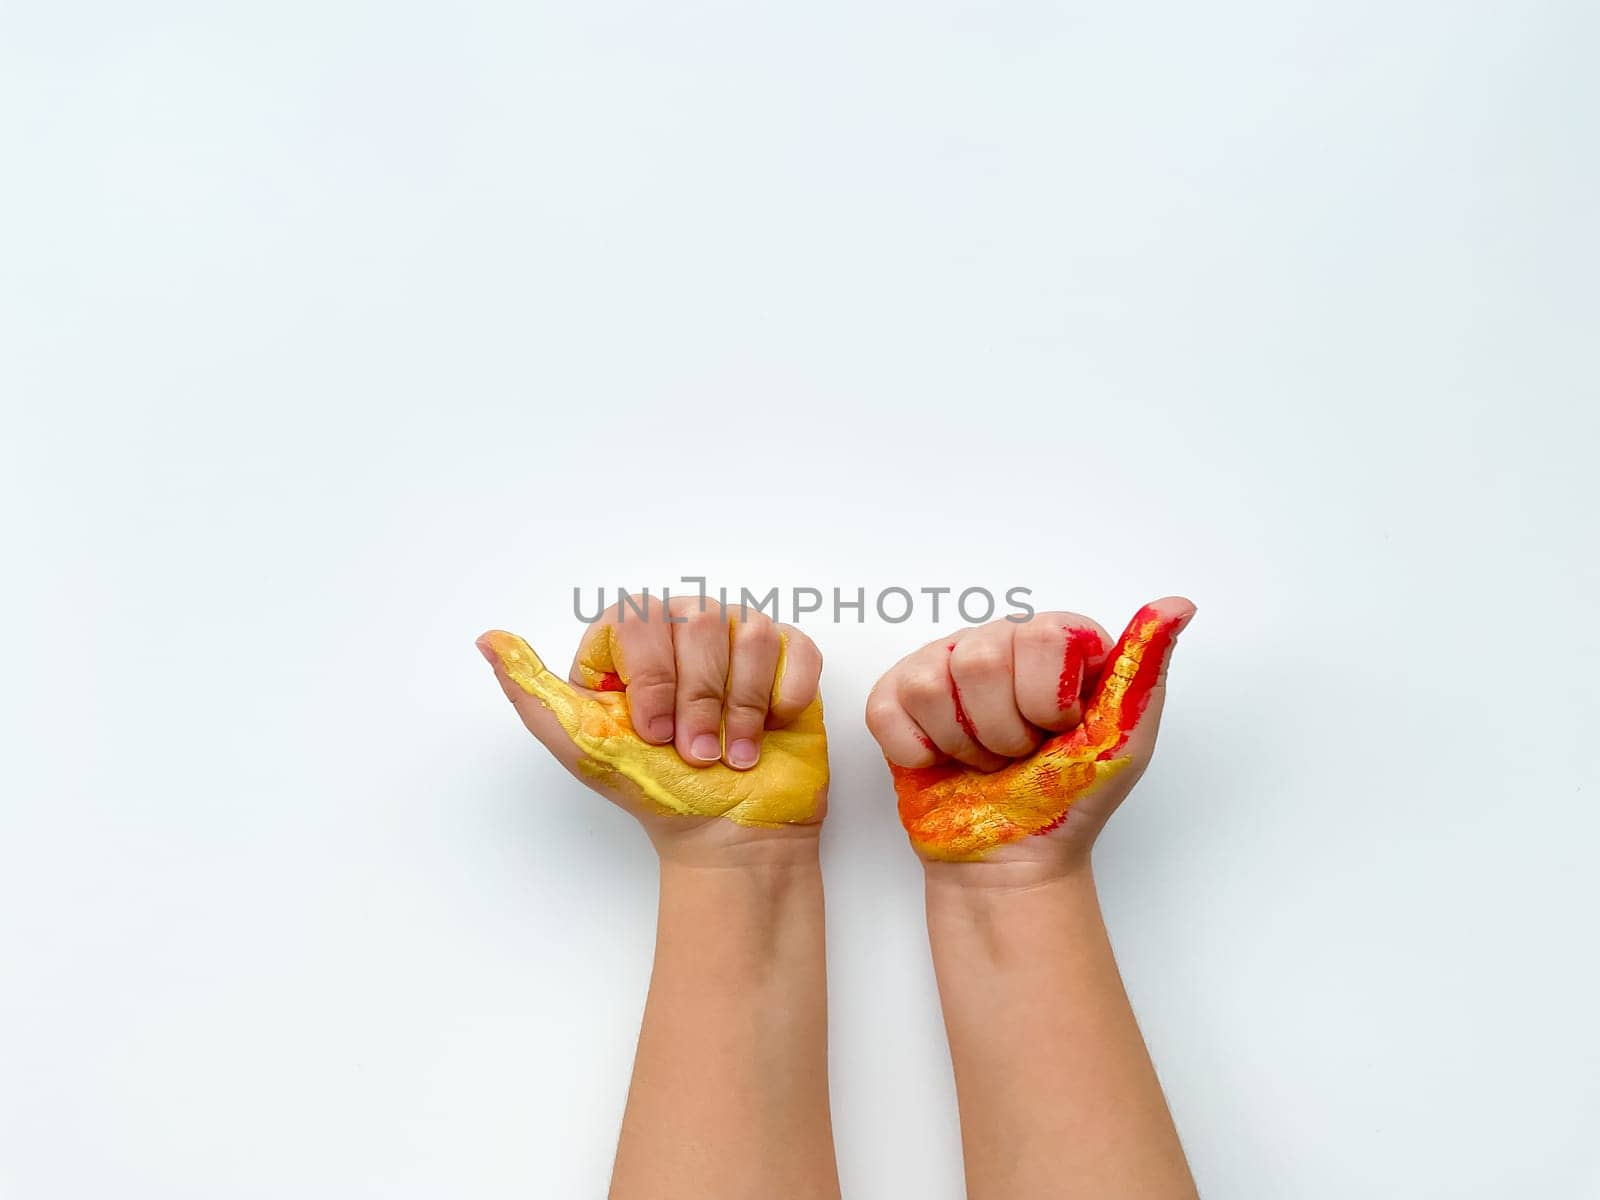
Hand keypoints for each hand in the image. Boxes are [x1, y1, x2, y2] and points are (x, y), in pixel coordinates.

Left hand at [477, 594, 828, 858]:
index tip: (650, 734)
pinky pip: (795, 648)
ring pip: (750, 634)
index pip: (638, 617)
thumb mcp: (579, 746)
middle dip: (698, 702)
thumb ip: (532, 692)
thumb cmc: (657, 792)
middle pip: (699, 622)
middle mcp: (687, 626)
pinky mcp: (791, 661)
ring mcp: (741, 641)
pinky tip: (771, 728)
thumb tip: (488, 639)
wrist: (728, 836)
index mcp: (634, 639)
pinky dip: (783, 696)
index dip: (651, 678)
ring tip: (732, 753)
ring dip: (741, 707)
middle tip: (694, 753)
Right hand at [866, 597, 1193, 868]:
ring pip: (932, 682)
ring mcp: (941, 666)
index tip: (1062, 731)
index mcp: (1053, 639)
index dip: (1048, 701)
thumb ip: (1144, 668)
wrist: (1013, 860)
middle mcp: (996, 640)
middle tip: (1019, 755)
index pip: (1042, 635)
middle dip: (1005, 730)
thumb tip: (1178, 605)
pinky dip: (918, 751)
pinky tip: (942, 762)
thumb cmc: (1069, 801)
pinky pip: (889, 708)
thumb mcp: (1125, 740)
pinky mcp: (895, 701)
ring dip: (965, 745)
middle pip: (982, 658)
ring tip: (984, 761)